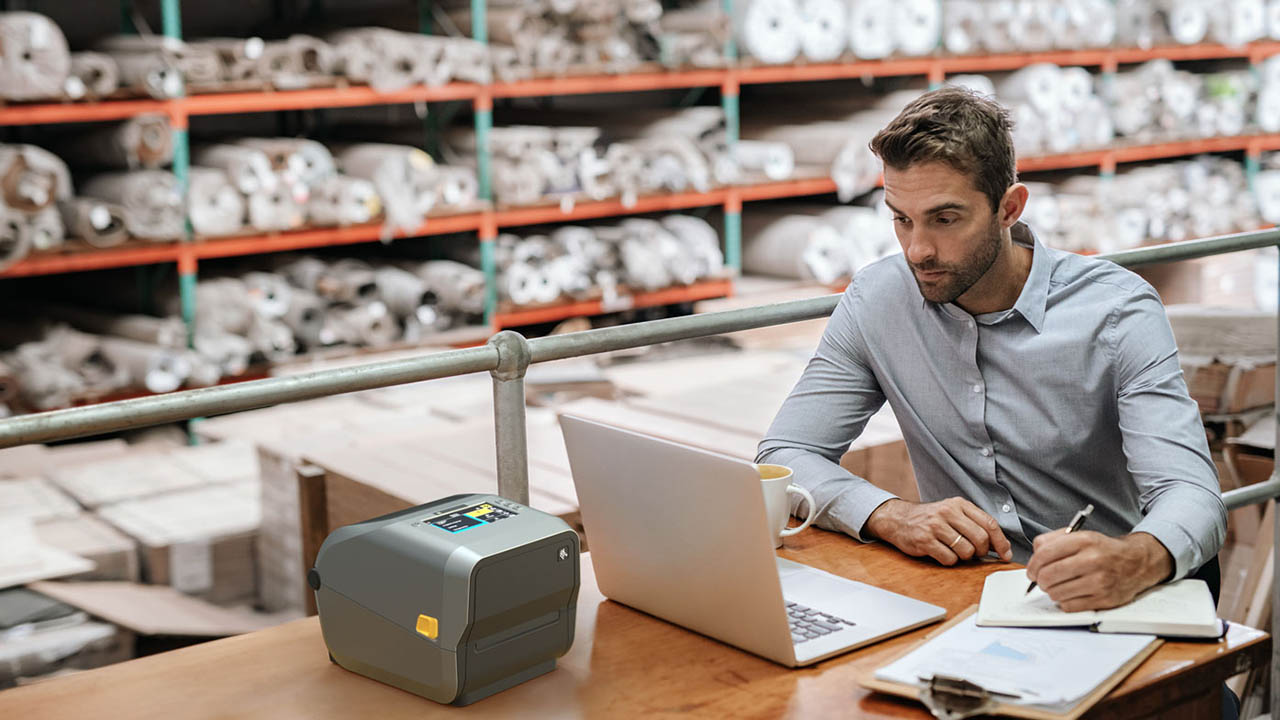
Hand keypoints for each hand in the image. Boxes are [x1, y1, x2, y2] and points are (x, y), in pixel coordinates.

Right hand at [864, 497, 1012, 565]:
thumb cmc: (930, 519)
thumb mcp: (952, 512)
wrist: (898, 519)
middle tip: (974, 553)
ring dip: (964, 557)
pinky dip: (949, 561)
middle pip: (980, 539)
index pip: (989, 523)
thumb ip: (974, 524)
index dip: (1001, 541)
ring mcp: (935, 526)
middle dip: (981, 551)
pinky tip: (941, 553)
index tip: (1005, 554)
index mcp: (959, 504)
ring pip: (966, 551)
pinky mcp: (925, 540)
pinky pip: (949, 559)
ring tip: (954, 551)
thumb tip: (1001, 547)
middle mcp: (948, 512)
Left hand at [1025, 530, 1172, 611]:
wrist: (1136, 562)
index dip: (1032, 565)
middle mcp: (1093, 560)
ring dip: (1051, 591)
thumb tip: (1034, 556)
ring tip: (1058, 585)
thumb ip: (1052, 540)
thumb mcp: (1080, 535)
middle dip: (1039, 580)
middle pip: (1048, 575)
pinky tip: (1070, 593)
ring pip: (1056, 593)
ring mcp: (1100, 582)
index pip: (1044, 554)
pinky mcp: (1104, 599)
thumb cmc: (1103, 550)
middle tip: (1042, 580)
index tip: (1031, 571)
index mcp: (1084, 541)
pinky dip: (1064, 601)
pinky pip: (1069, 606)